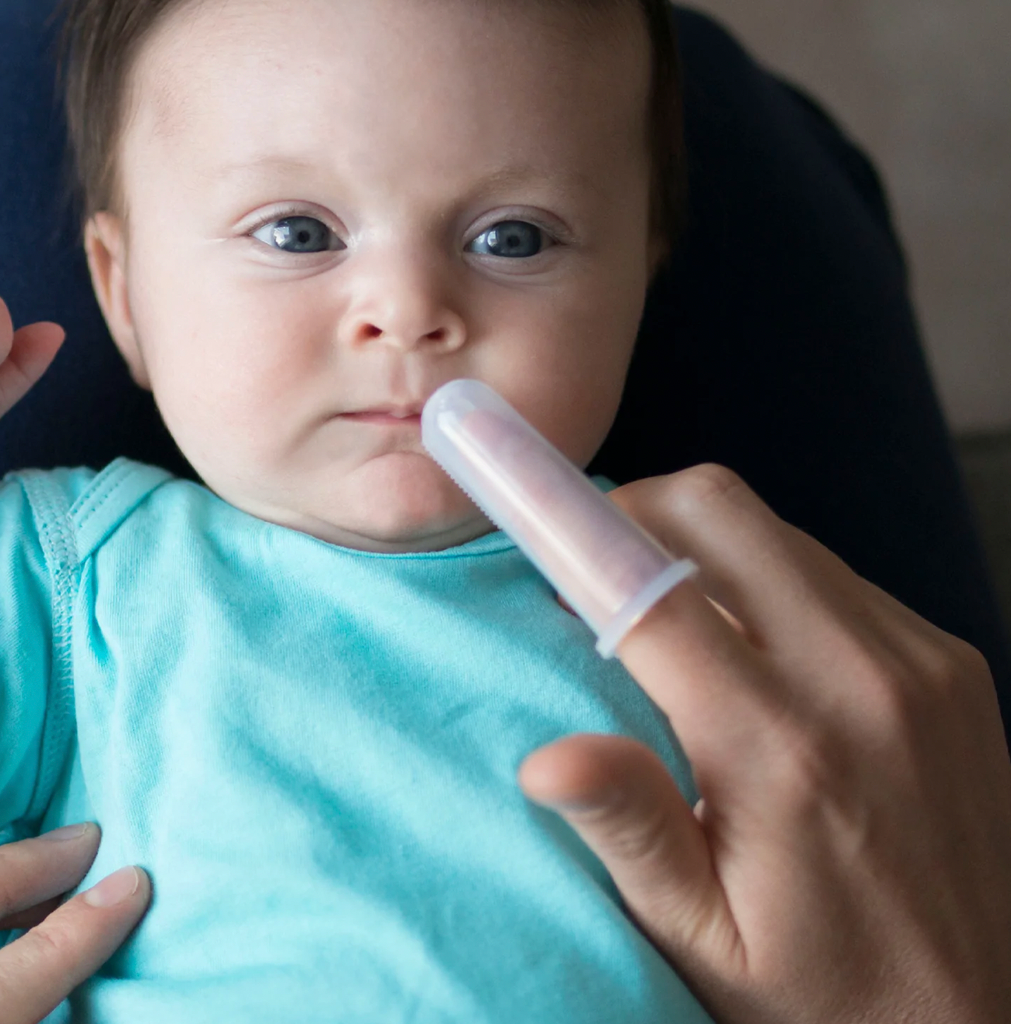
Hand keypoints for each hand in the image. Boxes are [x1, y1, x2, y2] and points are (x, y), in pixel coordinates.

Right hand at [519, 465, 1010, 1023]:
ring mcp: (919, 661)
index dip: (564, 525)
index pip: (647, 587)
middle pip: (715, 509)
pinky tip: (756, 656)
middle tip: (592, 578)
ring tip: (673, 627)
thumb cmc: (817, 993)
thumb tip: (545, 759)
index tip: (508, 487)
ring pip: (775, 528)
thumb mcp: (702, 939)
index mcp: (780, 748)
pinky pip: (833, 571)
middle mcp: (860, 680)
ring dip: (703, 550)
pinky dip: (773, 582)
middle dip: (632, 516)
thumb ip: (632, 830)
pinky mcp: (952, 660)